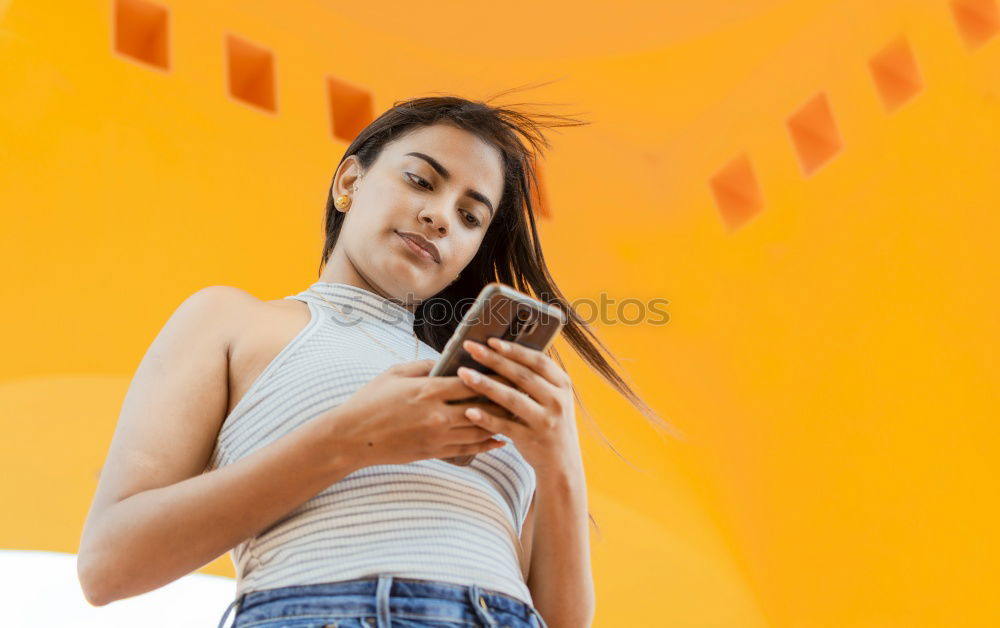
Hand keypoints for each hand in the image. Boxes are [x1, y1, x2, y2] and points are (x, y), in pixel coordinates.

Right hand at [327, 359, 512, 467]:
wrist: (352, 437)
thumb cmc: (371, 400)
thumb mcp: (396, 373)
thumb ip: (425, 366)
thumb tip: (449, 361)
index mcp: (428, 391)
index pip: (471, 382)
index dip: (495, 376)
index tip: (512, 371)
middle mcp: (436, 415)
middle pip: (481, 407)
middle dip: (505, 400)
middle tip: (526, 394)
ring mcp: (436, 436)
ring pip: (478, 429)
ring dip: (501, 423)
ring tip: (520, 416)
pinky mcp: (433, 452)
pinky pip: (467, 449)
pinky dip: (486, 444)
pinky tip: (500, 439)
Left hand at [456, 338, 579, 474]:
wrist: (562, 462)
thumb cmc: (551, 423)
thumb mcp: (554, 398)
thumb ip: (538, 379)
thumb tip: (506, 352)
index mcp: (562, 385)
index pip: (538, 361)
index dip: (515, 349)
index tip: (492, 341)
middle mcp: (557, 401)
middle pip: (521, 376)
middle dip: (493, 360)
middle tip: (470, 348)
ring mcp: (545, 421)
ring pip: (512, 399)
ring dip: (486, 385)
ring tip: (464, 374)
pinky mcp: (531, 439)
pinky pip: (505, 426)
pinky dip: (486, 418)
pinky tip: (469, 410)